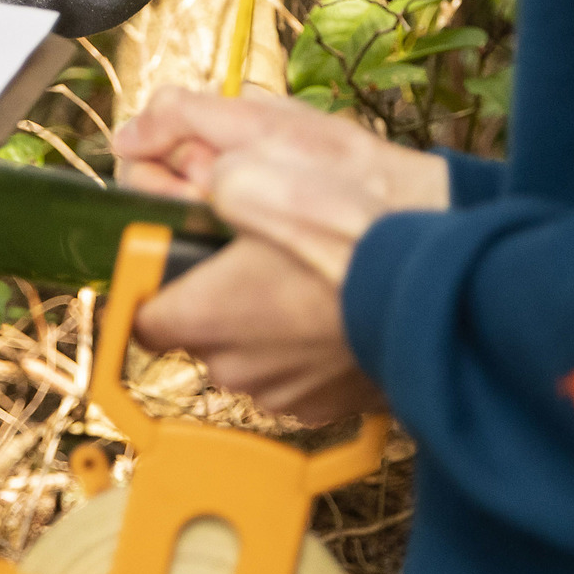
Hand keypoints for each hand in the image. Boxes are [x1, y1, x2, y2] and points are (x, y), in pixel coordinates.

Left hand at [114, 89, 450, 421]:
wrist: (435, 287)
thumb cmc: (351, 234)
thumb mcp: (258, 168)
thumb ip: (209, 177)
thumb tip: (201, 179)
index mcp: (203, 316)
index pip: (139, 318)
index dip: (152, 285)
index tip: (169, 262)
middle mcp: (234, 367)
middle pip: (200, 333)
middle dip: (218, 297)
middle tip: (255, 255)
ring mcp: (283, 393)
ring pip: (252, 353)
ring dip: (266, 322)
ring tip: (306, 278)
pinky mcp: (327, 405)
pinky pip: (298, 372)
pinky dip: (309, 345)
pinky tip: (336, 308)